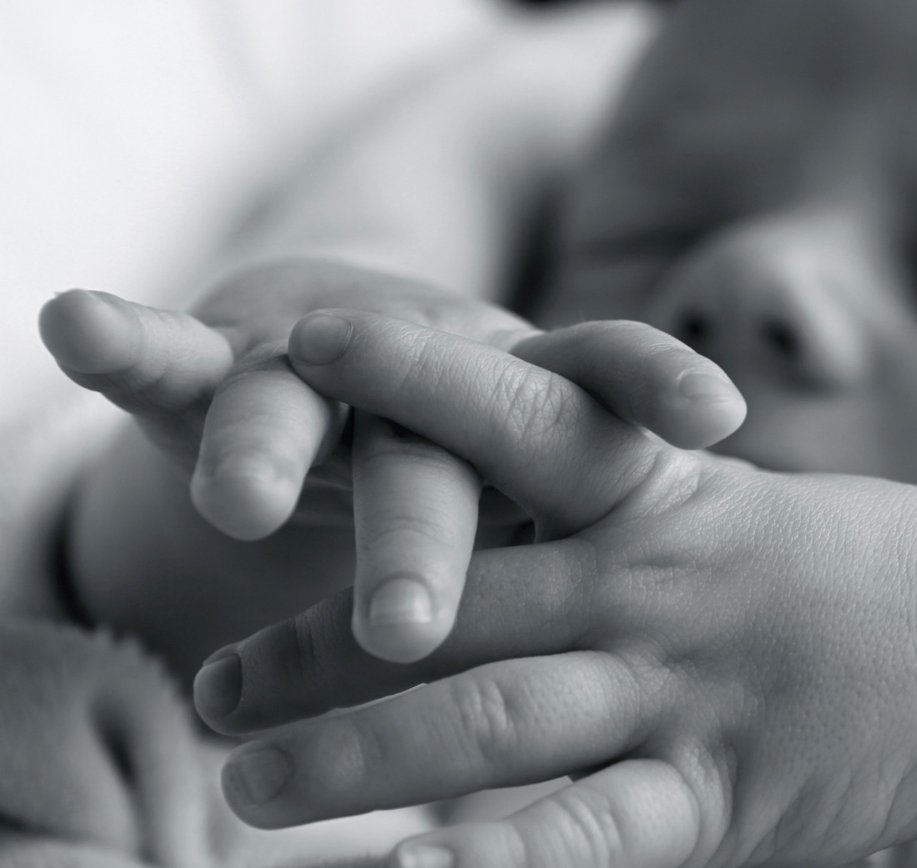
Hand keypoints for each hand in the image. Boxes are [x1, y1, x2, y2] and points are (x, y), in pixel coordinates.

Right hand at [39, 262, 745, 661]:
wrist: (373, 364)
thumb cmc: (494, 480)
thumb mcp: (561, 520)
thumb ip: (622, 568)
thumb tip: (738, 687)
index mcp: (536, 421)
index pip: (601, 405)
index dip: (657, 389)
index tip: (718, 413)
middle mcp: (443, 382)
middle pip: (440, 451)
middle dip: (425, 533)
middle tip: (413, 625)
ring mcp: (330, 373)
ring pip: (299, 408)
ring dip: (271, 449)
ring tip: (243, 504)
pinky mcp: (225, 369)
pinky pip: (175, 365)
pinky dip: (133, 346)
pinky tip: (82, 325)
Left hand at [194, 310, 916, 866]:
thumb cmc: (856, 575)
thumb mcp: (734, 515)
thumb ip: (627, 514)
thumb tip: (524, 505)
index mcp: (657, 497)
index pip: (518, 418)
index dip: (410, 375)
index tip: (303, 349)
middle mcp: (653, 586)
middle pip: (454, 603)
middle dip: (317, 646)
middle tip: (210, 693)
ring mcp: (683, 691)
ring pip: (491, 722)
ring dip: (357, 755)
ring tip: (248, 789)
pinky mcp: (724, 794)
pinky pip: (591, 834)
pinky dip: (496, 861)